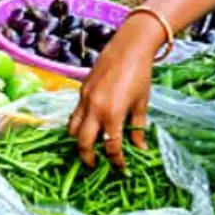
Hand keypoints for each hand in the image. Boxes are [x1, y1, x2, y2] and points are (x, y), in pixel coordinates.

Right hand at [68, 21, 157, 167]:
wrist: (129, 46)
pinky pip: (74, 113)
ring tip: (89, 147)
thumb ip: (138, 128)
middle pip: (84, 143)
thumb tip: (140, 147)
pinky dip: (78, 124)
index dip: (116, 161)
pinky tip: (88, 127)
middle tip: (96, 165)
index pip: (111, 146)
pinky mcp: (81, 90)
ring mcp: (85, 99)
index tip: (121, 168)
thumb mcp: (142, 104)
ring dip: (79, 142)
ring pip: (73, 129)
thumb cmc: (141, 75)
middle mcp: (94, 109)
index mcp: (112, 114)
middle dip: (89, 158)